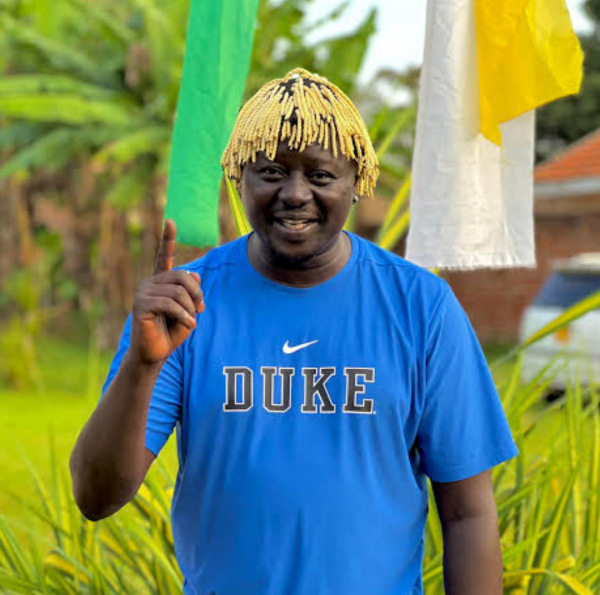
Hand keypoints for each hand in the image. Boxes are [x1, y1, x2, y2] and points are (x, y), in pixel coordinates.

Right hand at [129, 219, 203, 364]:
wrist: (154, 354)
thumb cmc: (170, 332)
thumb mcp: (188, 310)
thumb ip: (192, 293)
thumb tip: (195, 274)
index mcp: (160, 282)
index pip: (163, 256)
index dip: (168, 239)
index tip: (170, 221)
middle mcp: (149, 283)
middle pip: (181, 276)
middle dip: (197, 293)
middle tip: (200, 309)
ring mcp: (143, 292)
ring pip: (178, 291)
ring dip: (190, 308)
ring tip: (191, 320)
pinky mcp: (141, 305)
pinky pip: (170, 304)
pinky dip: (184, 315)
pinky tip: (189, 325)